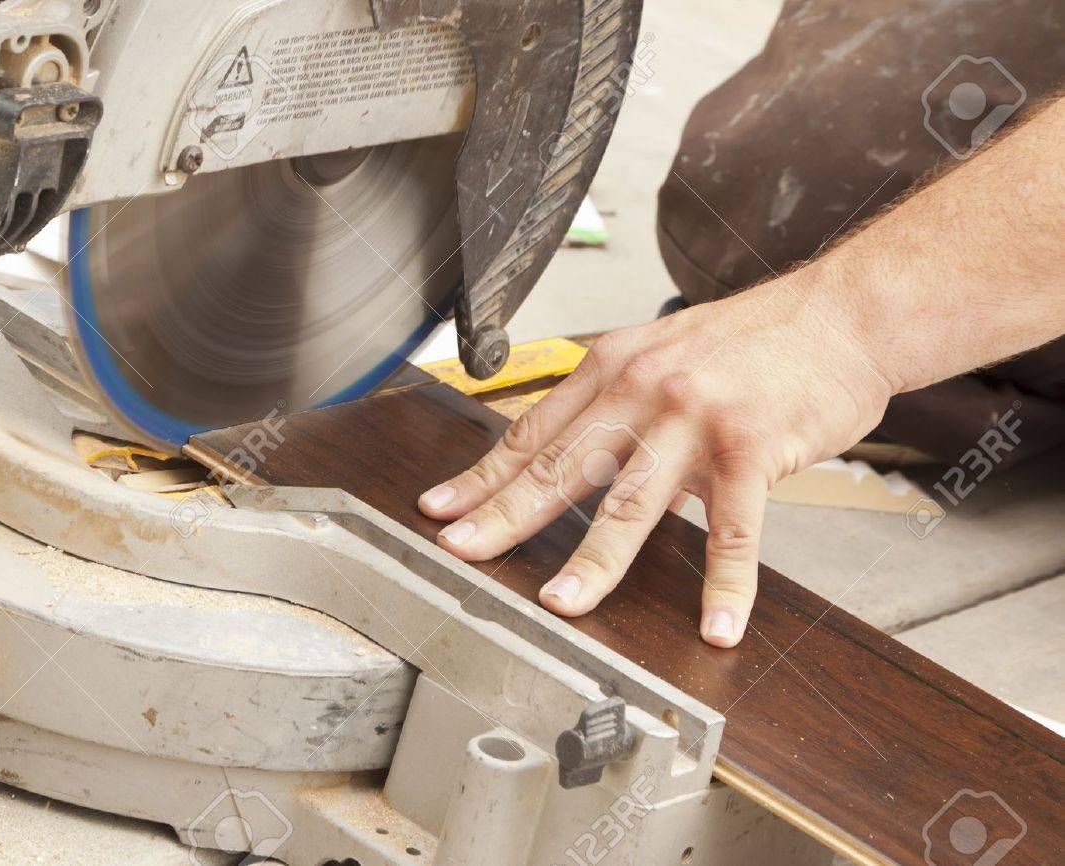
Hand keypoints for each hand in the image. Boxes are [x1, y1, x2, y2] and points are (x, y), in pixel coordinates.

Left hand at [418, 275, 892, 646]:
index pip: (532, 432)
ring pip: (631, 502)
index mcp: (613, 368)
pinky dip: (726, 584)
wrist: (841, 314)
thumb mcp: (663, 352)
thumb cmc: (754, 340)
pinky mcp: (753, 448)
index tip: (440, 510)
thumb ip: (616, 402)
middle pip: (561, 466)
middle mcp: (644, 390)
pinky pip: (735, 530)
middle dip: (505, 517)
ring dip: (594, 562)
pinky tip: (718, 623)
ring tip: (563, 606)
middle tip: (462, 554)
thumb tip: (571, 455)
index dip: (482, 476)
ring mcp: (697, 420)